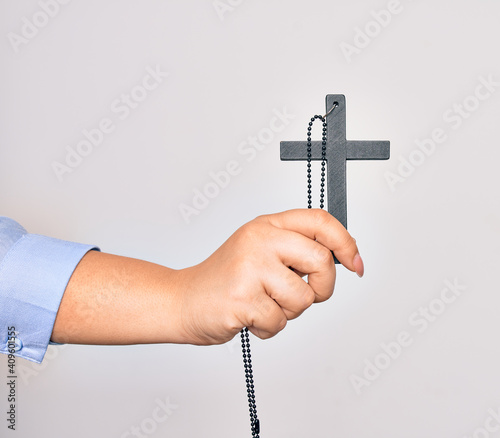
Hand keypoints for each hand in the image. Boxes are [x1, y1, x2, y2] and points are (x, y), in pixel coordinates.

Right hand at [176, 208, 363, 344]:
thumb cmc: (227, 279)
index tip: (355, 263)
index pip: (320, 220)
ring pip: (305, 297)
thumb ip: (297, 248)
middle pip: (322, 260)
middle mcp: (259, 239)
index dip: (346, 242)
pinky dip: (269, 327)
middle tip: (305, 294)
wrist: (184, 300)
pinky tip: (249, 316)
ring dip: (290, 311)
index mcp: (267, 225)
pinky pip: (280, 321)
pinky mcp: (241, 298)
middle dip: (323, 287)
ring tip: (264, 304)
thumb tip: (346, 255)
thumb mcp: (261, 250)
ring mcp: (249, 267)